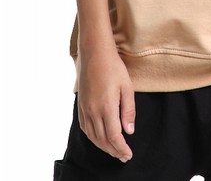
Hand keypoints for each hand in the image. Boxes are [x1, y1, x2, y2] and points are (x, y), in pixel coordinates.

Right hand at [77, 48, 135, 162]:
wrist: (94, 52)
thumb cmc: (113, 67)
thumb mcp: (127, 87)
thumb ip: (128, 110)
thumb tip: (129, 131)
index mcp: (106, 107)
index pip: (114, 137)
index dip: (121, 148)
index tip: (128, 154)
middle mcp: (93, 111)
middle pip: (103, 140)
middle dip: (113, 151)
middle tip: (123, 156)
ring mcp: (85, 109)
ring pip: (93, 136)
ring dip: (103, 147)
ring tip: (113, 150)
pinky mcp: (81, 105)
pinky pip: (85, 128)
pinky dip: (93, 137)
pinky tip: (99, 138)